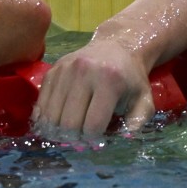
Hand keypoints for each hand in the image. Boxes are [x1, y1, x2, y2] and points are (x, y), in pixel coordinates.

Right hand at [32, 39, 154, 138]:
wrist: (117, 46)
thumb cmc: (131, 78)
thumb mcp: (145, 100)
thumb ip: (138, 122)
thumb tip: (122, 140)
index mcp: (109, 81)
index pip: (93, 124)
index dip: (94, 139)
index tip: (97, 141)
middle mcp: (84, 73)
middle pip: (69, 122)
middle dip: (74, 138)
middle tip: (81, 140)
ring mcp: (65, 70)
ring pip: (51, 115)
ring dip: (58, 131)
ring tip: (68, 134)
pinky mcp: (52, 70)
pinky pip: (41, 102)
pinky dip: (45, 118)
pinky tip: (55, 122)